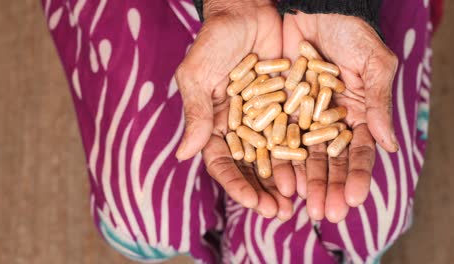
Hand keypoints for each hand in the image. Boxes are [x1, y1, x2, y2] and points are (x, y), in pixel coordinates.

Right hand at [175, 0, 294, 219]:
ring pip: (277, 156)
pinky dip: (305, 153)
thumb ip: (196, 114)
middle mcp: (242, 127)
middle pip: (252, 167)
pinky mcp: (289, 106)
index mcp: (216, 124)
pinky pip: (299, 133)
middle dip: (264, 191)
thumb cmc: (214, 40)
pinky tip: (315, 170)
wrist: (247, 9)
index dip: (236, 184)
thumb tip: (183, 155)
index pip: (223, 163)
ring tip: (300, 202)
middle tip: (280, 213)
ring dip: (287, 180)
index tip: (252, 202)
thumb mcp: (198, 75)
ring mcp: (267, 118)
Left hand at [282, 12, 398, 221]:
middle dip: (329, 186)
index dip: (357, 176)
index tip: (354, 200)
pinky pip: (276, 137)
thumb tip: (391, 146)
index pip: (358, 152)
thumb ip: (378, 104)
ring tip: (302, 205)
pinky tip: (278, 180)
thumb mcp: (372, 64)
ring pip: (303, 155)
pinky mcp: (277, 109)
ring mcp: (301, 117)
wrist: (311, 7)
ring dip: (304, 181)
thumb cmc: (349, 31)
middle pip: (330, 161)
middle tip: (326, 213)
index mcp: (356, 114)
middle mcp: (328, 121)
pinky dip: (278, 159)